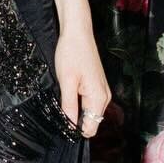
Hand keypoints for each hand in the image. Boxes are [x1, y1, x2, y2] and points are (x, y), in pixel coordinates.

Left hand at [54, 24, 109, 139]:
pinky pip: (87, 102)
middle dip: (75, 120)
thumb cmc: (71, 53)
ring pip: (88, 112)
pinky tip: (68, 91)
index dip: (75, 130)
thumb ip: (69, 106)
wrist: (77, 33)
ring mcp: (101, 91)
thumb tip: (69, 126)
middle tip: (59, 107)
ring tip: (63, 96)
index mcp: (99, 98)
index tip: (61, 124)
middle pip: (90, 121)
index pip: (91, 128)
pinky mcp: (96, 85)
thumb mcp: (66, 81)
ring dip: (75, 109)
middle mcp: (104, 97)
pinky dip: (77, 101)